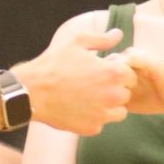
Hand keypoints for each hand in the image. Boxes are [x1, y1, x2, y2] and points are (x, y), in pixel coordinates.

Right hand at [15, 29, 135, 135]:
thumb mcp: (77, 42)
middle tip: (94, 84)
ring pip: (119, 112)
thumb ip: (102, 39)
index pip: (131, 75)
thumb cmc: (53, 64)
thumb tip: (118, 34)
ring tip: (90, 98)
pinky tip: (79, 108)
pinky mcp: (92, 128)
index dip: (118, 72)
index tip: (104, 71)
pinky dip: (94, 118)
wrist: (32, 91)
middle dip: (115, 89)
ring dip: (109, 106)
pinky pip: (101, 123)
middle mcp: (113, 95)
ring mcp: (103, 114)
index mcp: (113, 73)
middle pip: (126, 94)